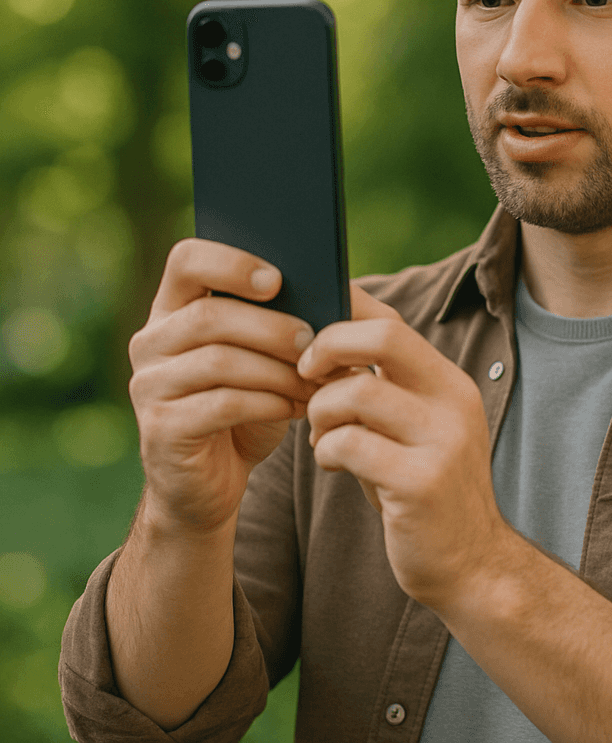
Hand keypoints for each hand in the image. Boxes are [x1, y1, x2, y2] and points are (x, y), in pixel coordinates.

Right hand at [127, 239, 316, 536]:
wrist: (211, 483)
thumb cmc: (247, 407)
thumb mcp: (263, 358)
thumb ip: (281, 320)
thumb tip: (333, 293)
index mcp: (173, 309)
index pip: (187, 260)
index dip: (232, 262)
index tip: (278, 280)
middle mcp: (150, 341)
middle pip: (211, 314)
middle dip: (272, 327)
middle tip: (314, 341)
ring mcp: (148, 386)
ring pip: (220, 360)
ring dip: (278, 369)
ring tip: (316, 380)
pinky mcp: (160, 429)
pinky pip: (222, 404)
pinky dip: (269, 403)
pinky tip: (296, 408)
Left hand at [299, 285, 511, 611]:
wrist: (472, 565)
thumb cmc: (423, 493)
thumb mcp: (411, 432)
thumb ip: (379, 392)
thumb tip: (319, 348)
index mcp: (448, 383)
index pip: (393, 321)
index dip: (344, 312)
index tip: (306, 331)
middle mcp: (452, 401)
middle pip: (384, 336)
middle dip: (329, 346)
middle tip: (305, 374)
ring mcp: (442, 440)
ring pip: (357, 392)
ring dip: (320, 411)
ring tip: (320, 434)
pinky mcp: (422, 482)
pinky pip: (350, 444)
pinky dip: (325, 450)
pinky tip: (330, 463)